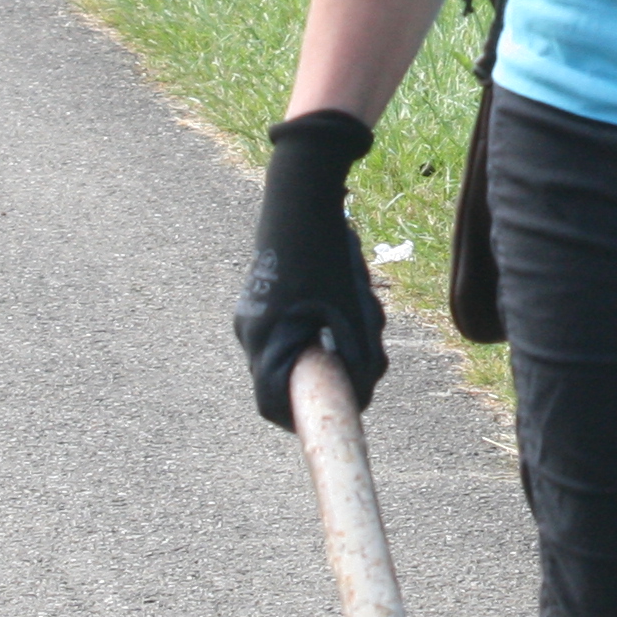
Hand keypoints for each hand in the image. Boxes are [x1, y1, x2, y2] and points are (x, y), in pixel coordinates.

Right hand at [235, 111, 388, 428]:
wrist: (303, 196)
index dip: (304, 420)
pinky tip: (346, 288)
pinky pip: (298, 325)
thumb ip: (359, 362)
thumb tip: (363, 398)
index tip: (338, 418)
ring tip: (359, 300)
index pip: (273, 403)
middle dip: (334, 367)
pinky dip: (326, 319)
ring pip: (299, 348)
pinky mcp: (266, 297)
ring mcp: (255, 311)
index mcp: (264, 338)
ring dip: (336, 336)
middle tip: (366, 339)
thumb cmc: (328, 256)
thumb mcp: (353, 313)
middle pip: (291, 376)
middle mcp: (250, 329)